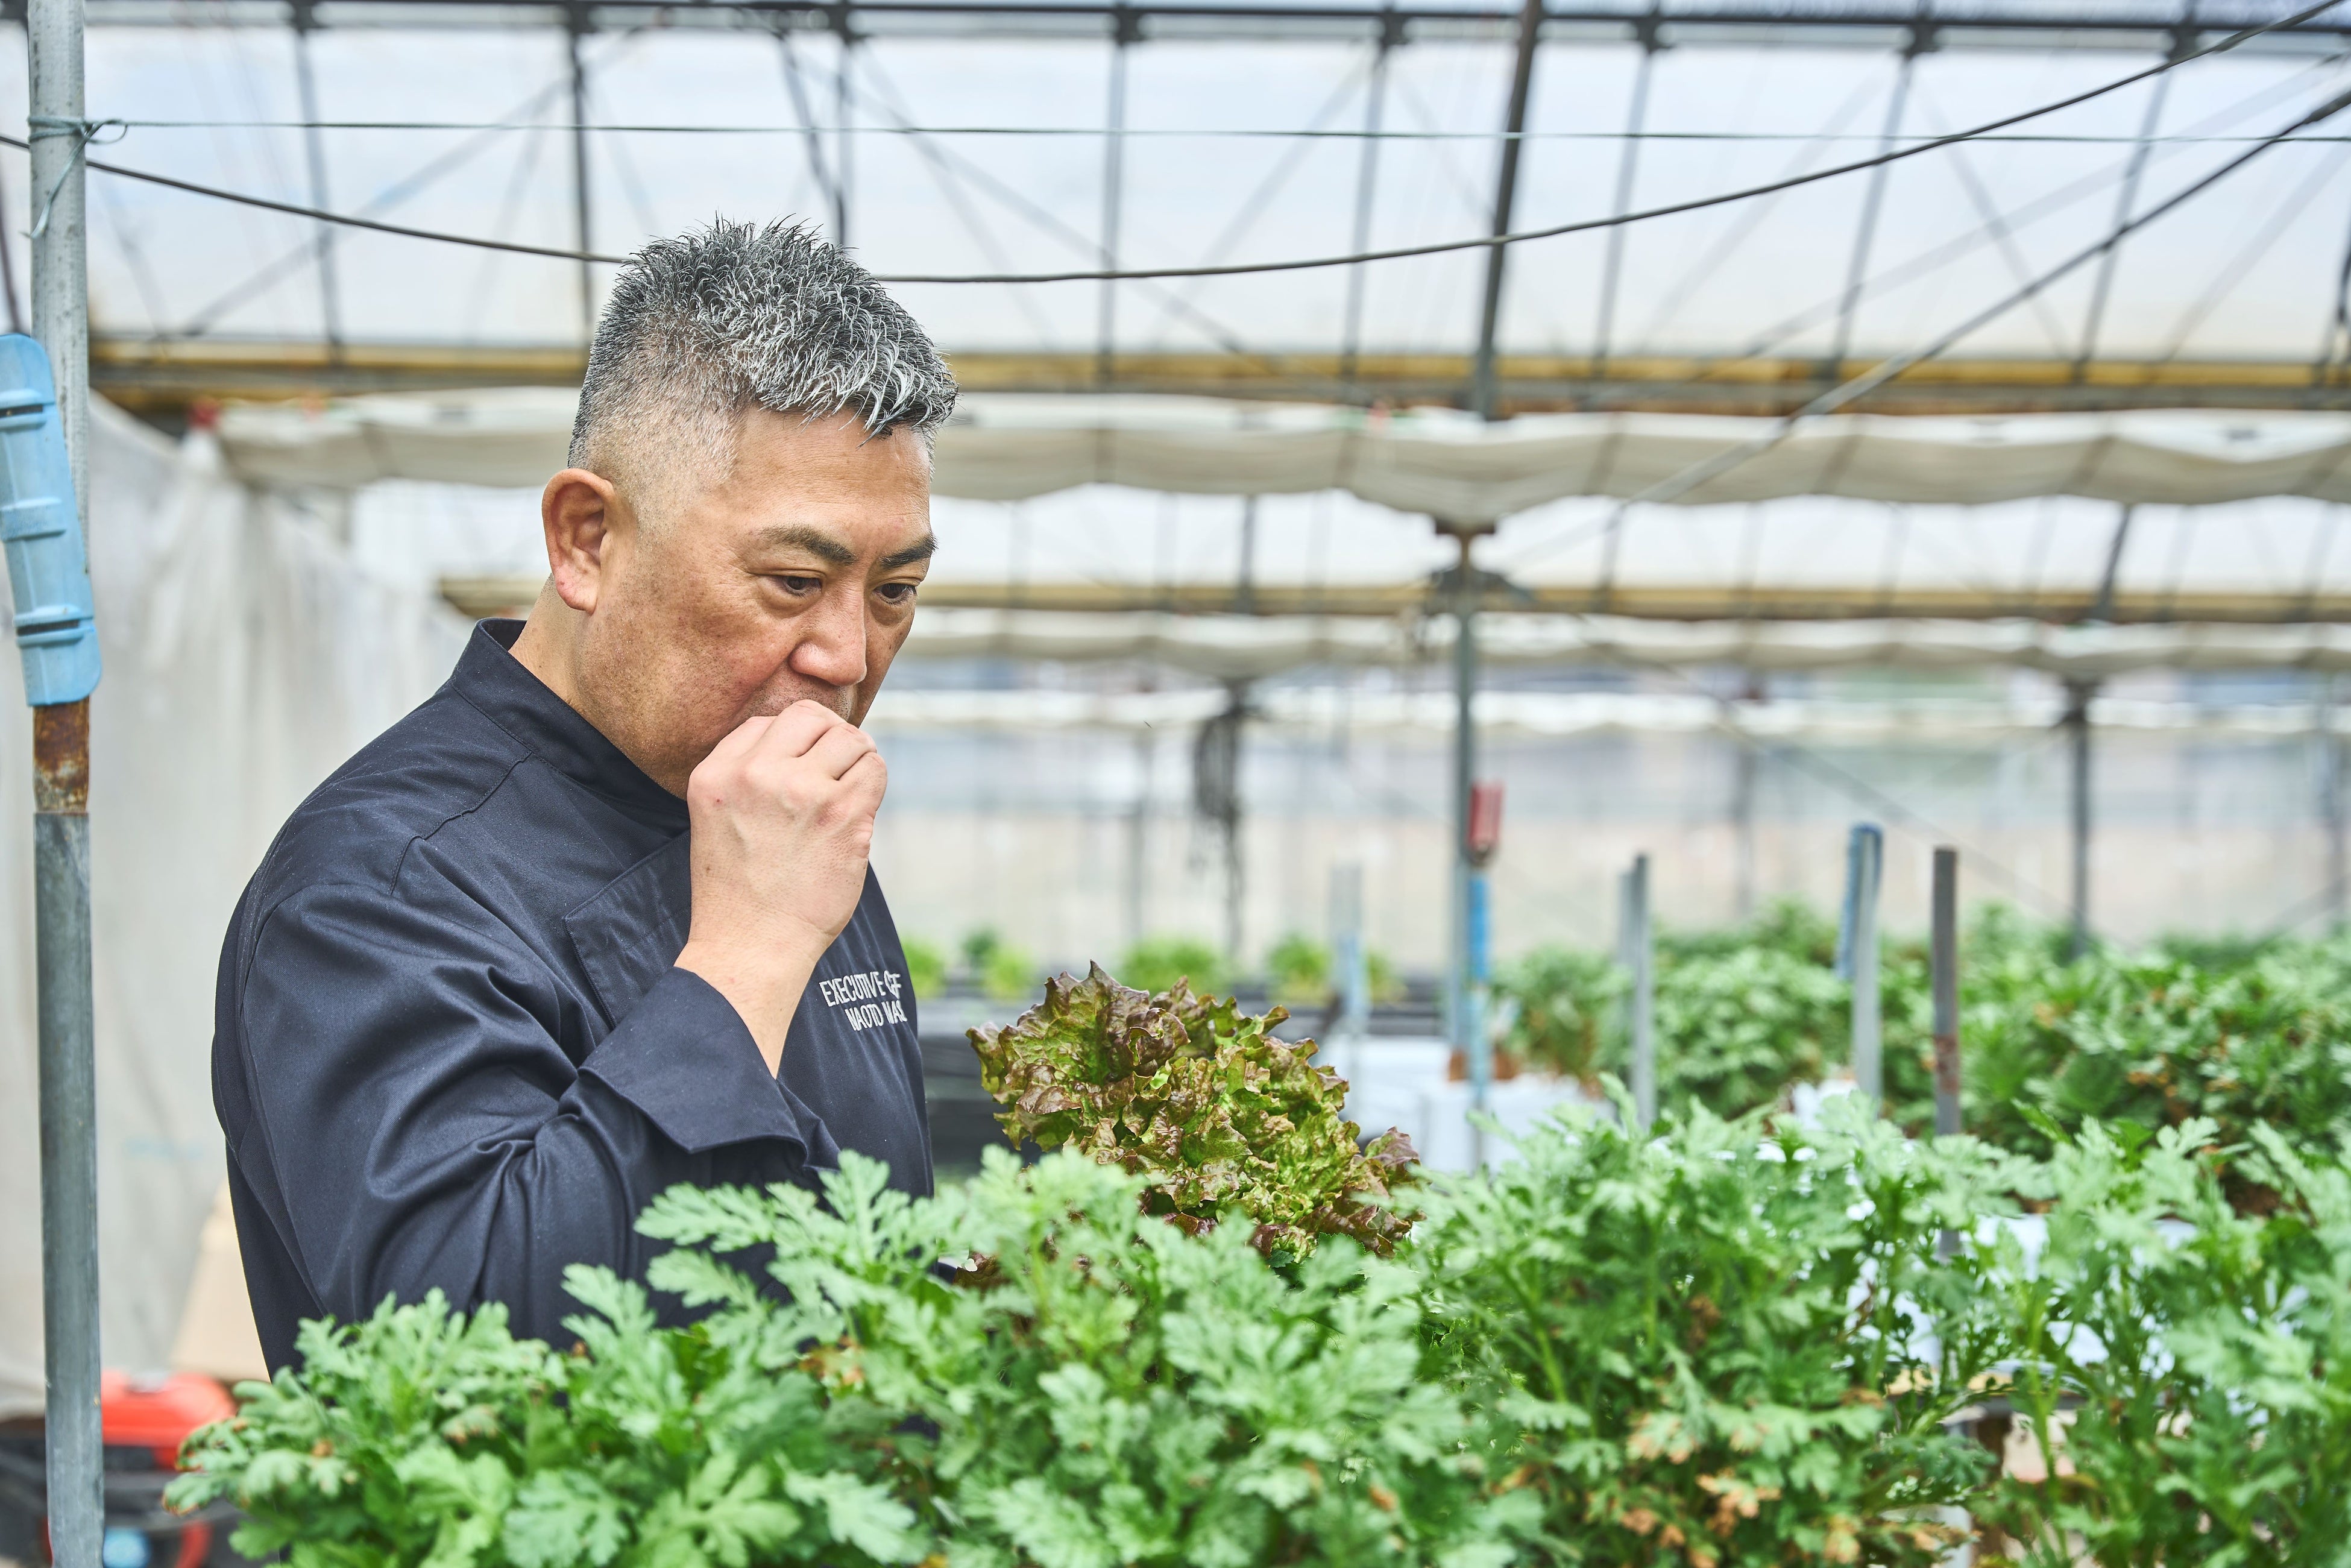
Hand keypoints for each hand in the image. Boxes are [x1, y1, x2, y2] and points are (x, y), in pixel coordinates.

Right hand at [675, 700, 886, 1072]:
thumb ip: (749, 776)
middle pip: (811, 717)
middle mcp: (755, 775)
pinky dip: (873, 785)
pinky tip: (858, 812)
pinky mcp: (843, 814)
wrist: (751, 947)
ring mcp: (801, 792)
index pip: (766, 722)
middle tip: (834, 775)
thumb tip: (808, 740)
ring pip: (851, 739)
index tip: (801, 772)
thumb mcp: (718, 819)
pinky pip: (875, 769)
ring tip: (845, 796)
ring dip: (857, 762)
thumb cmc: (740, 891)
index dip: (794, 743)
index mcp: (716, 774)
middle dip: (829, 740)